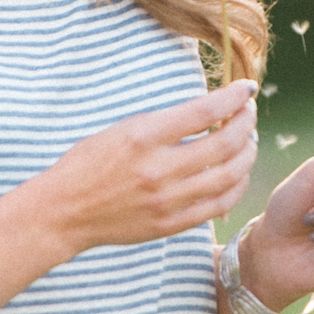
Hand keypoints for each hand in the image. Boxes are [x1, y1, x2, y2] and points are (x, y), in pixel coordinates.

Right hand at [32, 82, 260, 260]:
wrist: (64, 211)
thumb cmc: (87, 163)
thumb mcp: (121, 129)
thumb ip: (164, 122)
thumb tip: (208, 111)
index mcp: (143, 137)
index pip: (204, 112)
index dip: (233, 97)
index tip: (246, 89)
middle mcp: (158, 169)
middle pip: (224, 143)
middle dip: (246, 123)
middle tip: (248, 113)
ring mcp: (167, 200)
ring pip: (229, 175)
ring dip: (247, 154)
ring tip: (248, 141)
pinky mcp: (171, 224)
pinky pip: (218, 204)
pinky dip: (236, 185)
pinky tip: (238, 173)